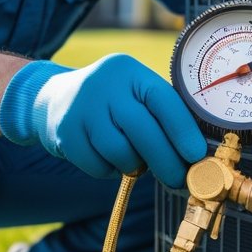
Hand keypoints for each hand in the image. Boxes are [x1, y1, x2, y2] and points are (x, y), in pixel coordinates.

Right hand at [0, 54, 206, 187]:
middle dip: (166, 161)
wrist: (53, 98)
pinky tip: (109, 160)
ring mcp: (81, 108)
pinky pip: (98, 165)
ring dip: (134, 165)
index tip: (196, 155)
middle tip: (179, 181)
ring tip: (136, 162)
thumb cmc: (112, 103)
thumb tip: (197, 155)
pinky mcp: (64, 133)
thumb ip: (162, 115)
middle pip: (143, 130)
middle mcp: (104, 84)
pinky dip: (110, 170)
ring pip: (120, 152)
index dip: (183, 130)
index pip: (163, 100)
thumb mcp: (134, 93)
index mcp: (130, 71)